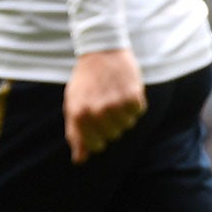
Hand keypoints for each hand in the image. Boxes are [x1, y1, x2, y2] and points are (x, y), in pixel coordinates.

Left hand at [64, 48, 145, 163]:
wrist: (100, 51)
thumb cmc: (85, 82)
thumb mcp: (73, 105)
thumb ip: (75, 133)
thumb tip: (79, 160)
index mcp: (80, 116)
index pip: (96, 145)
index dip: (98, 136)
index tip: (97, 122)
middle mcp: (97, 112)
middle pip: (113, 135)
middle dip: (110, 123)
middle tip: (105, 102)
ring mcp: (116, 105)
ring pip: (127, 125)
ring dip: (123, 113)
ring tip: (114, 95)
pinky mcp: (133, 96)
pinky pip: (138, 111)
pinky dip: (134, 103)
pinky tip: (126, 90)